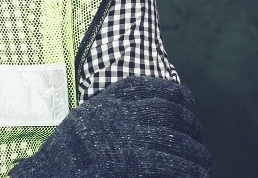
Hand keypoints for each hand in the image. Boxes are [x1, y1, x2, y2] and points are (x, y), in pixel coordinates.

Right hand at [10, 76, 212, 177]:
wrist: (53, 174)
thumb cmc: (64, 158)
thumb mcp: (80, 125)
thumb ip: (106, 117)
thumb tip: (138, 115)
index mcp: (106, 105)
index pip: (148, 88)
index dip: (173, 93)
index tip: (186, 101)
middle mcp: (120, 117)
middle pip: (170, 112)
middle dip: (191, 125)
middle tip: (198, 138)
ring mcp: (129, 141)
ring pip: (178, 140)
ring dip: (197, 152)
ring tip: (204, 162)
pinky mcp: (136, 164)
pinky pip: (176, 165)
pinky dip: (191, 170)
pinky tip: (198, 174)